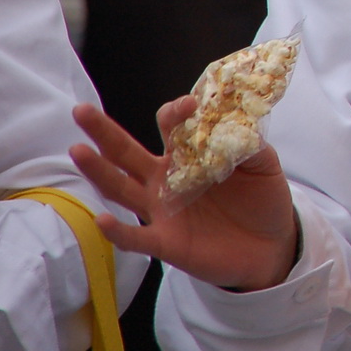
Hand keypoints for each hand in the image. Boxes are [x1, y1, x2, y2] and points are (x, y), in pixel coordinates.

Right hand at [70, 99, 298, 290]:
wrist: (272, 245)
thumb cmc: (261, 199)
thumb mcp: (264, 165)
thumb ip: (251, 145)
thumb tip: (238, 126)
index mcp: (188, 156)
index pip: (170, 128)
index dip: (175, 114)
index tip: (191, 104)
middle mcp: (166, 181)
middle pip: (127, 153)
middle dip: (103, 132)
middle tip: (81, 110)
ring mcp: (162, 211)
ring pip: (121, 189)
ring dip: (99, 172)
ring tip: (78, 150)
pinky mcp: (165, 242)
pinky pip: (135, 237)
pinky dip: (118, 231)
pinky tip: (102, 219)